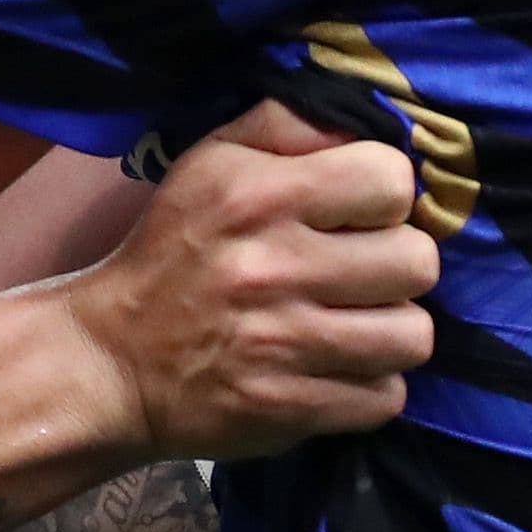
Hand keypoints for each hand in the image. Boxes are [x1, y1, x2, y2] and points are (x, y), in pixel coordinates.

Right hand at [67, 102, 437, 460]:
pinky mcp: (290, 409)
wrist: (113, 359)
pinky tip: (336, 369)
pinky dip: (369, 386)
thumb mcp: (212, 161)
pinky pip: (386, 397)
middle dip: (397, 267)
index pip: (392, 180)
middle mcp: (274, 267)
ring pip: (414, 336)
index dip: (385, 197)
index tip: (358, 215)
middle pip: (418, 262)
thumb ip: (288, 124)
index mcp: (259, 195)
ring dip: (391, 331)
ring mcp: (284, 345)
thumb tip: (366, 122)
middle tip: (362, 274)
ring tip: (355, 324)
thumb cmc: (175, 248)